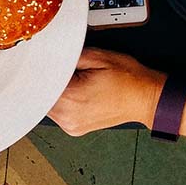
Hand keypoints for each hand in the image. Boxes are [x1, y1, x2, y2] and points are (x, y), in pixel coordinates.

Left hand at [48, 47, 164, 134]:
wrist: (147, 98)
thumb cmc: (129, 79)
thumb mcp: (98, 56)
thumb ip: (68, 56)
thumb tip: (50, 58)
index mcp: (70, 99)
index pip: (38, 86)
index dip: (38, 73)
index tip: (37, 65)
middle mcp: (68, 117)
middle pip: (39, 97)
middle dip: (46, 83)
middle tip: (59, 71)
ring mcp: (70, 125)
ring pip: (46, 106)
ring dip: (53, 94)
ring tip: (73, 83)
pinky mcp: (74, 128)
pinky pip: (57, 114)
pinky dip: (60, 103)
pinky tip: (74, 94)